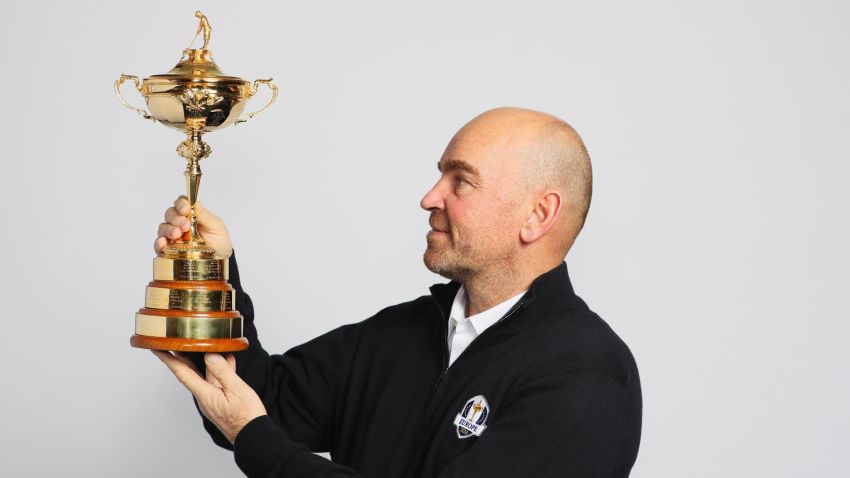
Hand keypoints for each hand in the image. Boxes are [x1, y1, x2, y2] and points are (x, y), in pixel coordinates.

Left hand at [152, 351, 266, 444]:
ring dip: (207, 361)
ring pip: (206, 376)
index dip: (169, 360)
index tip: (158, 349)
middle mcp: (204, 397)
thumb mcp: (235, 389)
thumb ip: (222, 371)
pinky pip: (217, 382)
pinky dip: (220, 371)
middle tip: (175, 343)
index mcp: (204, 394)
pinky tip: (227, 362)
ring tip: (206, 346)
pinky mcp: (221, 401)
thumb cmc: (246, 416)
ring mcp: (212, 400)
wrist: (253, 434)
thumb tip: (210, 356)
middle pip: (190, 373)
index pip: (182, 373)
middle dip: (181, 357)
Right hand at [155, 195, 232, 257]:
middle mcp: (179, 223)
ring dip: (168, 230)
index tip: (185, 209)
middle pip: (170, 214)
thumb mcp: (216, 226)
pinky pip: (159, 245)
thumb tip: (196, 204)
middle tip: (185, 225)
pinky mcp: (168, 250)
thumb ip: (205, 216)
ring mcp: (173, 236)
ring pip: (163, 228)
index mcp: (191, 214)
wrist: (220, 258)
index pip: (181, 203)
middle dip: (176, 218)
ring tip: (177, 234)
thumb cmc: (219, 239)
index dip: (181, 204)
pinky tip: (163, 242)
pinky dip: (159, 243)